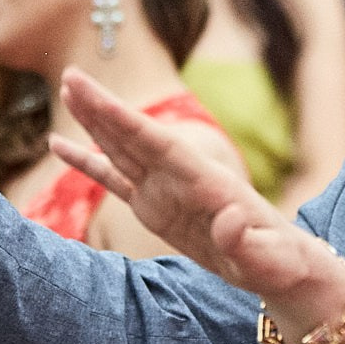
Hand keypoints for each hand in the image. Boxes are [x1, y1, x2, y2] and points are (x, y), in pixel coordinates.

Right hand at [50, 68, 321, 298]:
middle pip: (134, 136)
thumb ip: (245, 241)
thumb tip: (228, 221)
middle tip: (69, 76)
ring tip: (67, 91)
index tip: (96, 96)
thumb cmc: (279, 261)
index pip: (158, 144)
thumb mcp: (268, 258)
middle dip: (102, 108)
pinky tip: (60, 147)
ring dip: (94, 122)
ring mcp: (165, 190)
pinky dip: (88, 163)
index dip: (124, 119)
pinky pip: (115, 181)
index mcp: (205, 182)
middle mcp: (181, 178)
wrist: (283, 266)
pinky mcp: (154, 208)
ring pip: (121, 149)